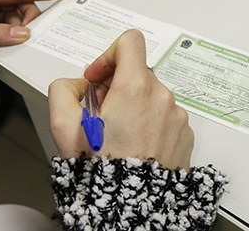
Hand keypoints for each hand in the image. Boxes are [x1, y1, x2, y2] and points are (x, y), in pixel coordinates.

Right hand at [49, 29, 193, 169]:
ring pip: (152, 95)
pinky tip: (137, 145)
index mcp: (135, 88)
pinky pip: (166, 115)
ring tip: (121, 135)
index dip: (109, 54)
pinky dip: (151, 122)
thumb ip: (63, 90)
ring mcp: (177, 115)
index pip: (131, 42)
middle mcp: (162, 96)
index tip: (99, 79)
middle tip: (103, 114)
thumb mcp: (64, 128)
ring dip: (135, 106)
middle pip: (138, 72)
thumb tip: (78, 84)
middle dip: (117, 86)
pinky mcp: (185, 132)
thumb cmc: (101, 171)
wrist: (133, 208)